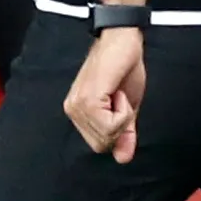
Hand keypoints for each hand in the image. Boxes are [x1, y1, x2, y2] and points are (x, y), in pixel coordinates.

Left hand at [64, 28, 146, 162]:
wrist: (123, 41)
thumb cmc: (124, 68)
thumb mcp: (128, 108)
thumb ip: (123, 134)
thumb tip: (123, 159)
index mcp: (78, 112)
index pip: (99, 145)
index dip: (118, 131)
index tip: (120, 104)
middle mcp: (73, 110)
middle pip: (102, 145)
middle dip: (120, 125)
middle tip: (119, 98)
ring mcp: (78, 105)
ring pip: (107, 136)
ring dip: (123, 115)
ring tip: (117, 93)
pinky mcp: (88, 99)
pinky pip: (112, 125)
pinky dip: (124, 110)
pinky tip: (117, 91)